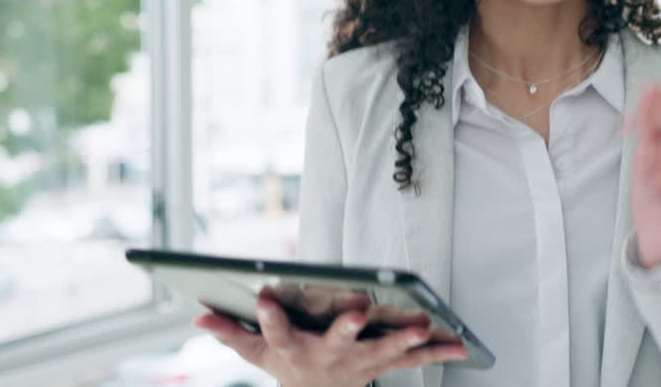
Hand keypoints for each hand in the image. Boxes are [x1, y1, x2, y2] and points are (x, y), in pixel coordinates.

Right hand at [192, 296, 467, 386]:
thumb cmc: (288, 364)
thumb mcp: (256, 353)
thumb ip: (230, 333)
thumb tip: (198, 315)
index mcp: (293, 350)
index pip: (275, 332)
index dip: (268, 318)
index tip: (263, 295)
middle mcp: (327, 358)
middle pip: (337, 343)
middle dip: (347, 328)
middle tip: (358, 310)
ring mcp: (358, 364)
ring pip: (382, 352)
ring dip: (403, 341)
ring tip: (423, 325)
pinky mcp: (383, 364)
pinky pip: (414, 359)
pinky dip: (438, 351)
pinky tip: (462, 342)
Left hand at [627, 85, 660, 268]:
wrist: (657, 244)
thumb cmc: (654, 202)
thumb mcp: (646, 160)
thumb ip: (649, 130)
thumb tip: (649, 92)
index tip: (638, 102)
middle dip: (658, 112)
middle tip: (630, 125)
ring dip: (657, 149)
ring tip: (641, 166)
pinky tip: (650, 183)